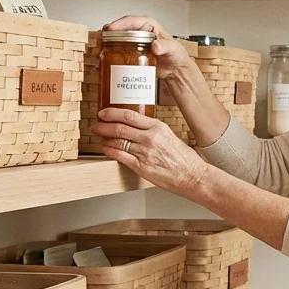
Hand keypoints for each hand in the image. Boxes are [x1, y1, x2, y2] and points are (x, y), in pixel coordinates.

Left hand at [92, 107, 208, 196]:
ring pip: (117, 141)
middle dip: (103, 125)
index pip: (129, 116)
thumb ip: (152, 131)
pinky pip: (120, 156)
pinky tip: (106, 149)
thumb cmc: (184, 159)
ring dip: (104, 138)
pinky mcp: (142, 167)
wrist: (193, 176)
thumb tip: (135, 128)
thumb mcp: (169, 136)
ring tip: (98, 137)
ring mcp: (145, 153)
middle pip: (119, 127)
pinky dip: (109, 151)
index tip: (103, 113)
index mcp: (158, 127)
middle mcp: (150, 138)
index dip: (112, 113)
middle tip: (96, 125)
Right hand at [103, 15, 196, 79]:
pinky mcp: (133, 53)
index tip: (111, 28)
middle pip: (122, 28)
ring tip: (102, 48)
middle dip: (110, 32)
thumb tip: (155, 45)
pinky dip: (113, 52)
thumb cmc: (176, 56)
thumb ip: (165, 46)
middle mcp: (140, 32)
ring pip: (119, 38)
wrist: (175, 70)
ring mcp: (135, 42)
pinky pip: (120, 50)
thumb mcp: (173, 49)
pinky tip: (107, 57)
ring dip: (109, 42)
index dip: (120, 24)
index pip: (132, 21)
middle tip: (102, 38)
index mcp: (150, 25)